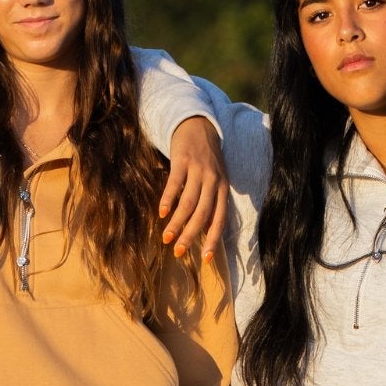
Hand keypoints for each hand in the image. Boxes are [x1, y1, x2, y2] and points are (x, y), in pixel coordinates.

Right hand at [160, 115, 227, 257]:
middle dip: (190, 236)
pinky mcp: (182, 161)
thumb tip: (205, 233)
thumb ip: (212, 203)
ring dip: (177, 223)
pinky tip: (161, 213)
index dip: (213, 240)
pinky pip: (175, 184)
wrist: (198, 126)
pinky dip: (168, 199)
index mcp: (223, 189)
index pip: (220, 219)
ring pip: (188, 202)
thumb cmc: (207, 160)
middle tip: (179, 253)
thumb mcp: (216, 180)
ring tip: (167, 238)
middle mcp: (213, 180)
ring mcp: (198, 170)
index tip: (205, 259)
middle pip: (202, 214)